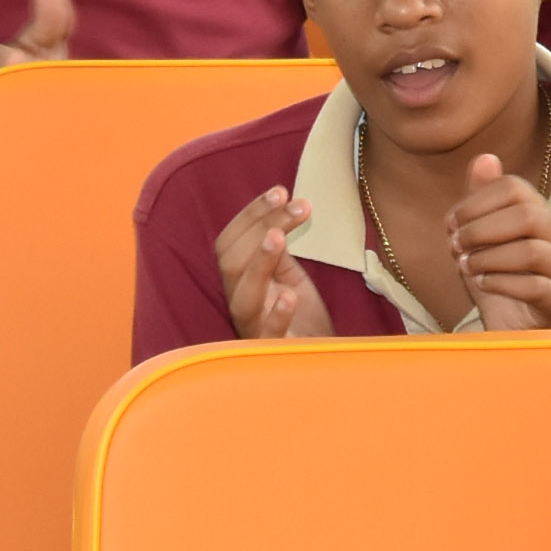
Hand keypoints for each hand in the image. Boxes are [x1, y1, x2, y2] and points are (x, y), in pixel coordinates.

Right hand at [217, 187, 319, 339]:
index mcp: (242, 280)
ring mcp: (255, 328)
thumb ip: (278, 249)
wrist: (320, 360)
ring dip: (258, 264)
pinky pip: (268, 335)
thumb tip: (282, 208)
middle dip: (259, 227)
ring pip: (242, 297)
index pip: (230, 241)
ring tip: (277, 237)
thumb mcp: (289, 276)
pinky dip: (276, 315)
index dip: (250, 214)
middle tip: (295, 204)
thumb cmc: (301, 317)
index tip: (280, 190)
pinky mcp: (275, 351)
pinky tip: (289, 296)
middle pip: (231, 262)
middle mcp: (241, 302)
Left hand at [445, 155, 550, 331]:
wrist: (513, 322)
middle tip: (456, 245)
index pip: (514, 187)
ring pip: (531, 252)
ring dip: (488, 258)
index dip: (477, 201)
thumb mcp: (481, 235)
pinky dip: (500, 284)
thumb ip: (481, 198)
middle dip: (482, 229)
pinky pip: (534, 287)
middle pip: (527, 215)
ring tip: (467, 267)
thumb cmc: (497, 274)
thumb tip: (485, 157)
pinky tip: (481, 285)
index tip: (451, 222)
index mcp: (537, 211)